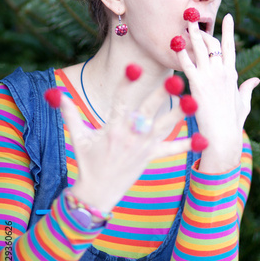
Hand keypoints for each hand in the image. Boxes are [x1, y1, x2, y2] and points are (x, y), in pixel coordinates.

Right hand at [46, 70, 192, 212]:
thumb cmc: (88, 162)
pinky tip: (203, 140)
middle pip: (148, 111)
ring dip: (179, 115)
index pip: (121, 101)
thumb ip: (70, 113)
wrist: (97, 193)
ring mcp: (143, 148)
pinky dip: (186, 145)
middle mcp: (130, 135)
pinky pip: (171, 151)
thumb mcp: (78, 137)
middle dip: (161, 95)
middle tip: (176, 79)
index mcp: (113, 127)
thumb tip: (56, 94)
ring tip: (195, 102)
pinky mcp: (152, 158)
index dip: (127, 84)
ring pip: (164, 128)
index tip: (135, 67)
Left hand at [175, 13, 259, 172]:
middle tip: (193, 16)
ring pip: (199, 49)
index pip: (230, 47)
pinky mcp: (197, 85)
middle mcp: (221, 72)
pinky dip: (181, 53)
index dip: (228, 30)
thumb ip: (247, 88)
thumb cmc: (233, 122)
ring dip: (192, 33)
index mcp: (232, 74)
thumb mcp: (244, 103)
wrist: (223, 135)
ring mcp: (209, 77)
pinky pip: (187, 65)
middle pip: (212, 44)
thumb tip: (256, 80)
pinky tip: (175, 44)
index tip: (228, 16)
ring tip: (185, 20)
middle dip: (203, 28)